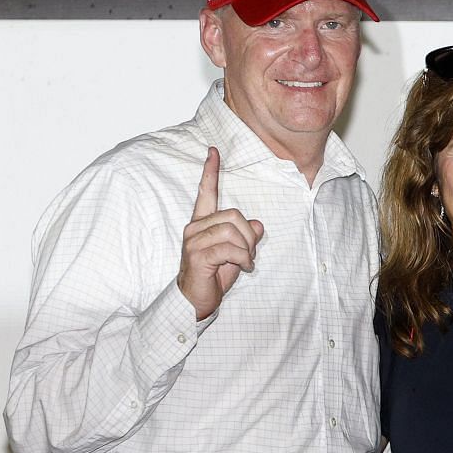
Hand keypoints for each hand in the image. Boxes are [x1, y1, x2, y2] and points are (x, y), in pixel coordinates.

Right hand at [175, 147, 263, 320]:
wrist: (196, 301)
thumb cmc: (214, 276)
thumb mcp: (237, 254)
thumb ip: (246, 237)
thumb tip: (258, 224)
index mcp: (202, 223)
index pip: (206, 193)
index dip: (210, 172)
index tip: (213, 151)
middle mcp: (195, 228)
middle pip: (234, 215)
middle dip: (250, 236)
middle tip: (249, 254)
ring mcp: (194, 241)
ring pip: (233, 230)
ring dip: (248, 249)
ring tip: (244, 262)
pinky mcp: (198, 255)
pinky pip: (230, 248)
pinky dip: (244, 258)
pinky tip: (243, 268)